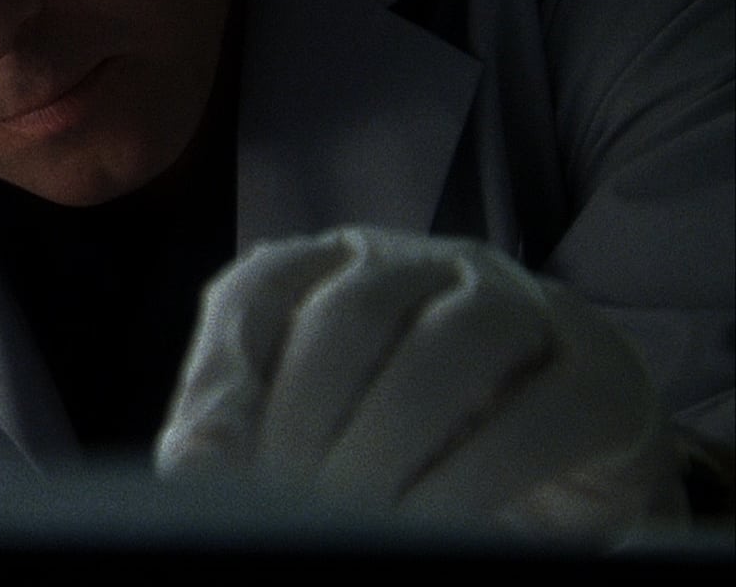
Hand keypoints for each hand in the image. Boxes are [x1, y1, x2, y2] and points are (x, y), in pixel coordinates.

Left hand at [154, 227, 679, 537]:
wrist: (564, 470)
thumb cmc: (411, 440)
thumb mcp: (317, 428)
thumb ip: (246, 432)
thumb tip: (192, 465)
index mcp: (337, 265)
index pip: (260, 287)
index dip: (223, 374)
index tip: (200, 462)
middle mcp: (426, 263)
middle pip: (351, 311)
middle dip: (304, 416)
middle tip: (282, 500)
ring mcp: (522, 305)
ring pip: (449, 346)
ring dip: (387, 443)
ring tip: (352, 517)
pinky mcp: (599, 374)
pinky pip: (538, 414)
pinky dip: (475, 479)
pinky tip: (433, 527)